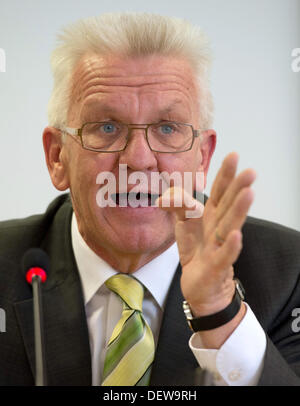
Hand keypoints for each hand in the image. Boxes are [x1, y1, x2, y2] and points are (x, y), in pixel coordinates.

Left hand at [156, 152, 255, 316]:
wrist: (200, 284)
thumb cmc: (196, 250)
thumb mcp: (183, 225)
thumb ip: (177, 206)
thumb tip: (163, 196)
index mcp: (212, 214)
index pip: (219, 191)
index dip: (225, 174)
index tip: (233, 155)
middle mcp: (219, 227)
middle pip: (228, 205)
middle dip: (238, 188)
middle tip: (250, 171)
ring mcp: (220, 245)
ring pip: (230, 225)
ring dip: (239, 210)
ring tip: (249, 194)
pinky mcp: (217, 265)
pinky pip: (225, 254)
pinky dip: (231, 246)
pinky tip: (237, 235)